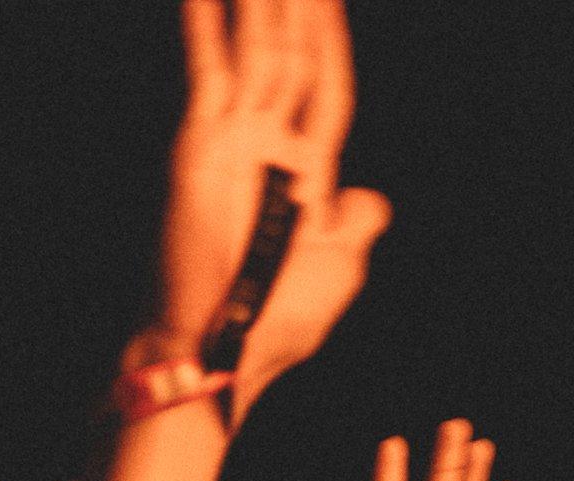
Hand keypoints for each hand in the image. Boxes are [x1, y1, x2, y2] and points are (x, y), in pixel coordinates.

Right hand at [162, 0, 390, 422]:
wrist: (225, 352)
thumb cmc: (279, 324)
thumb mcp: (338, 271)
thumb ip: (355, 227)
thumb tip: (373, 202)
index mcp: (307, 172)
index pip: (326, 87)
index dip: (332, 41)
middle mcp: (268, 145)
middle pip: (291, 54)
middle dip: (295, 5)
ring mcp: (232, 139)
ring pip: (254, 48)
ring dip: (258, 1)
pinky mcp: (200, 143)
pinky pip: (209, 69)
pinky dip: (206, 24)